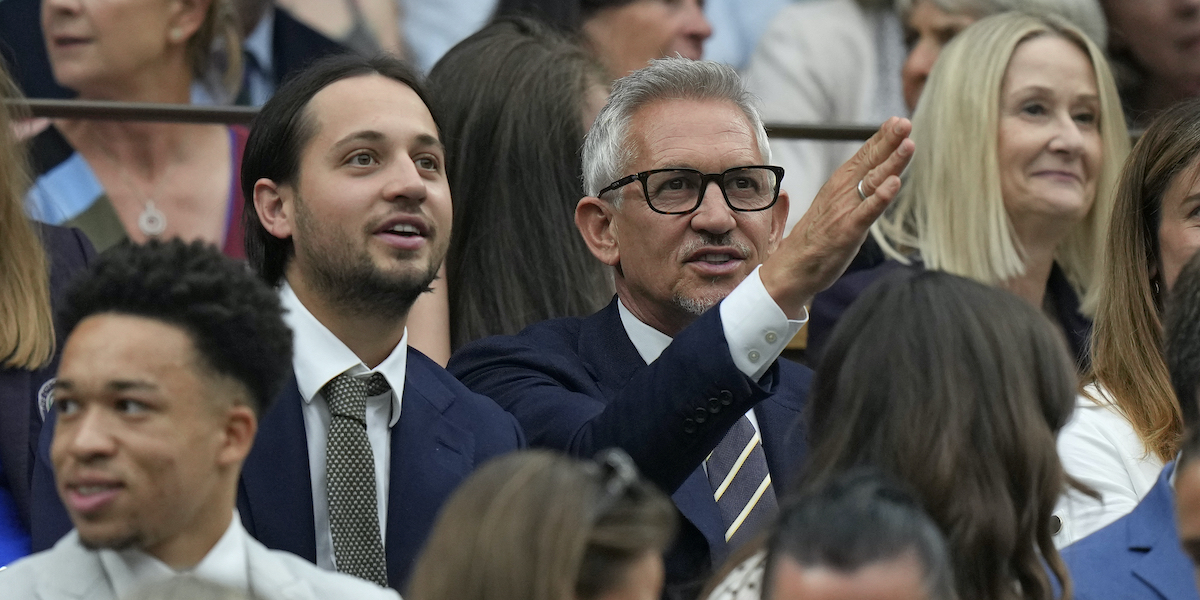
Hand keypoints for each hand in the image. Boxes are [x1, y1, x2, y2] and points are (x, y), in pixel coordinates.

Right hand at [761, 117, 913, 317]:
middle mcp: (842, 191)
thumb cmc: (816, 237)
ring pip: (872, 181)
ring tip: (908, 144)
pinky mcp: (848, 230)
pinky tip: (894, 184)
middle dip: (889, 141)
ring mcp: (845, 210)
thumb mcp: (836, 205)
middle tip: (905, 122)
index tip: (898, 120)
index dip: (883, 138)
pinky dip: (881, 197)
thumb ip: (854, 189)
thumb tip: (875, 175)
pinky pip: (868, 211)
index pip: (865, 155)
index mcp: (839, 183)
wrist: (793, 267)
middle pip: (870, 161)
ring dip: (891, 162)